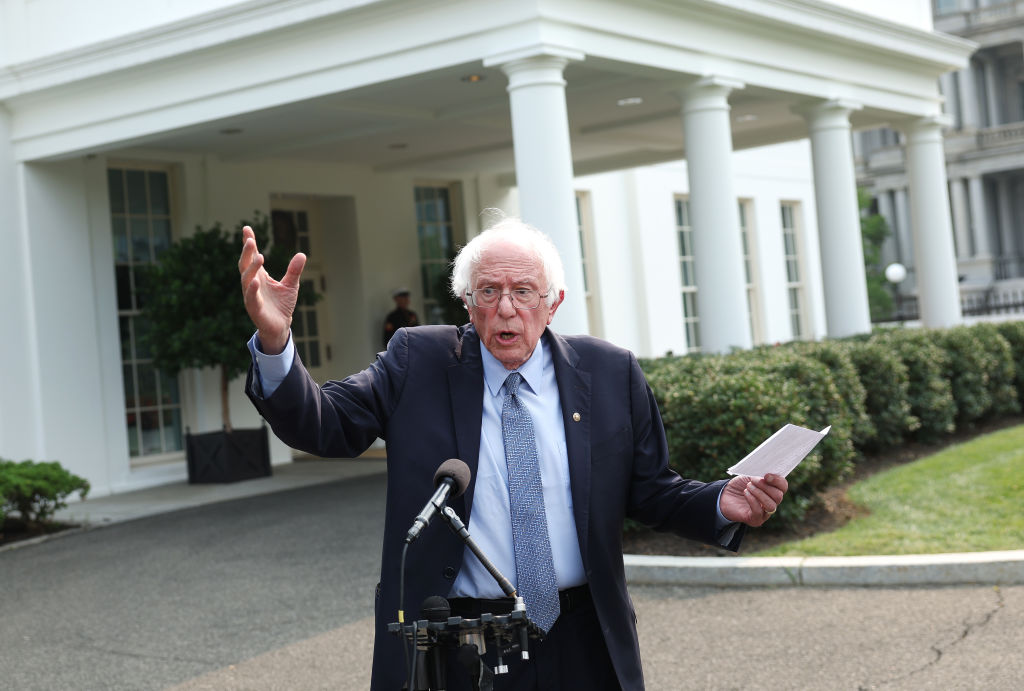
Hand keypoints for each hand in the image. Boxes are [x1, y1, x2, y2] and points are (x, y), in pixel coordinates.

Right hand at [238, 225, 305, 353]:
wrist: (281, 326)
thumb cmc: (282, 305)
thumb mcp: (291, 285)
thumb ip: (294, 270)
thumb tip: (302, 254)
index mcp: (259, 276)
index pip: (252, 256)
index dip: (249, 243)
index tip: (246, 229)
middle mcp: (252, 284)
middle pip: (245, 265)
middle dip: (247, 253)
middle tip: (250, 240)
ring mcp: (251, 296)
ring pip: (246, 279)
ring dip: (251, 268)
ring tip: (259, 257)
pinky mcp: (254, 308)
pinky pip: (251, 298)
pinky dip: (252, 289)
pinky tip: (256, 281)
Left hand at [720, 473, 787, 526]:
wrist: (725, 495)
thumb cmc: (740, 485)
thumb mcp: (749, 475)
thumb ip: (760, 474)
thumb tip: (766, 474)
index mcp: (773, 490)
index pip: (783, 486)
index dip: (777, 480)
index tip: (766, 475)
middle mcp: (772, 502)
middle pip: (778, 496)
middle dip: (765, 486)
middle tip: (753, 480)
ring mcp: (765, 513)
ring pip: (771, 505)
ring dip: (759, 493)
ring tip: (748, 486)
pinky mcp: (755, 520)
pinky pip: (759, 511)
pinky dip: (752, 500)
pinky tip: (746, 493)